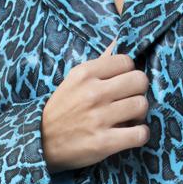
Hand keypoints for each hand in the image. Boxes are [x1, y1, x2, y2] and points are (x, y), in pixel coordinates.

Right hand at [41, 38, 150, 171]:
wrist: (41, 142)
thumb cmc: (61, 110)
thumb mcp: (74, 81)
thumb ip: (99, 64)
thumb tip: (118, 40)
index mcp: (84, 74)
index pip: (126, 61)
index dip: (128, 73)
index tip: (122, 84)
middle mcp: (93, 93)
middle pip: (139, 81)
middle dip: (138, 91)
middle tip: (129, 101)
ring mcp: (99, 118)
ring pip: (142, 105)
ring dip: (139, 114)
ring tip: (129, 119)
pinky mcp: (104, 142)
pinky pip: (140, 134)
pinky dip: (140, 135)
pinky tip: (130, 134)